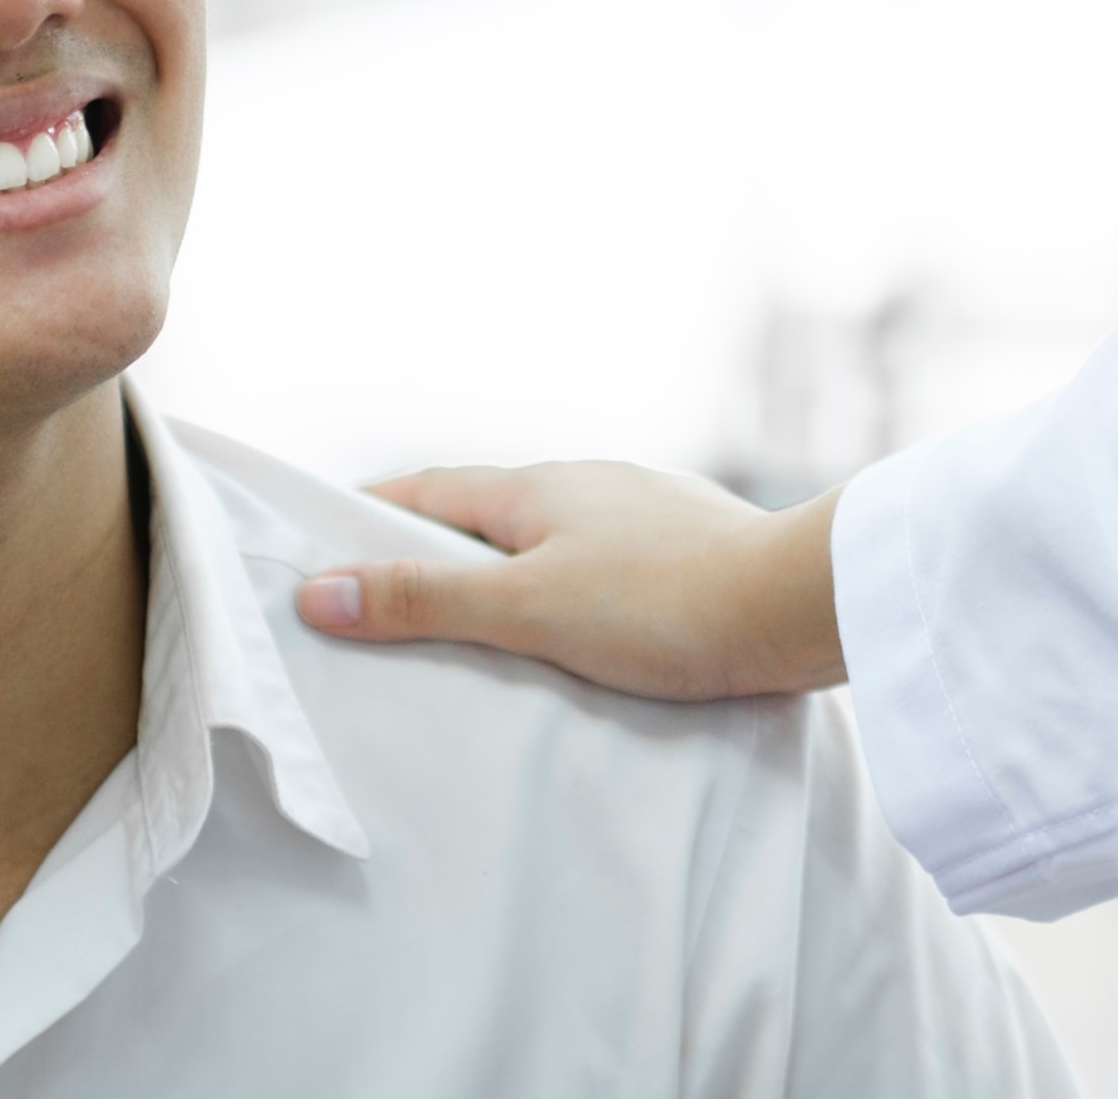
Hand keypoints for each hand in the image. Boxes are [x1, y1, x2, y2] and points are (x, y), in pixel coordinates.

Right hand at [295, 462, 847, 700]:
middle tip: (383, 598)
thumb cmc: (664, 605)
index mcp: (538, 487)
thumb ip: (426, 602)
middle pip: (486, 512)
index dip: (369, 514)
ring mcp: (644, 511)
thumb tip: (318, 590)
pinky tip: (578, 634)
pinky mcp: (690, 547)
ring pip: (550, 538)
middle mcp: (588, 483)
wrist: (799, 604)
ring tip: (473, 629)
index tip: (320, 540)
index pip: (427, 490)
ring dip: (505, 573)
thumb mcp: (528, 609)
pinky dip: (566, 590)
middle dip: (433, 548)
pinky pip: (602, 563)